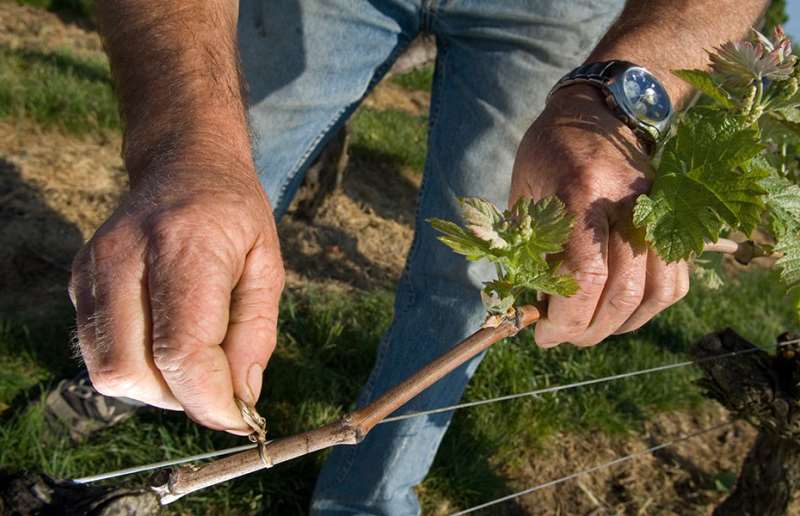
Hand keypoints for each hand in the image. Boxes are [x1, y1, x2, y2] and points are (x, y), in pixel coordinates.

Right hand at [69, 162, 283, 432]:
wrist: (183, 165)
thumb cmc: (234, 216)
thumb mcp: (267, 267)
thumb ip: (256, 335)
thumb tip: (240, 399)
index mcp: (184, 246)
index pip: (182, 351)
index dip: (210, 400)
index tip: (238, 418)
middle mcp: (125, 256)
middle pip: (133, 371)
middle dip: (182, 397)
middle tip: (218, 386)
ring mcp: (93, 268)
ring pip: (108, 371)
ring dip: (156, 388)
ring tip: (194, 361)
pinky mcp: (78, 280)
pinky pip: (98, 352)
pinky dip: (136, 367)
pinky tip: (166, 342)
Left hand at [511, 85, 688, 346]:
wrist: (600, 116)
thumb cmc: (549, 156)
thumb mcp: (523, 197)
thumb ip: (526, 254)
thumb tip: (529, 311)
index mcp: (582, 195)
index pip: (583, 278)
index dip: (564, 320)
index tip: (543, 335)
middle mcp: (630, 206)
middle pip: (619, 293)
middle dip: (585, 331)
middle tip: (560, 337)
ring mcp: (662, 214)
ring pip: (652, 294)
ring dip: (616, 326)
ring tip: (586, 331)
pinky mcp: (677, 223)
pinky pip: (673, 283)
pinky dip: (647, 310)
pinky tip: (618, 315)